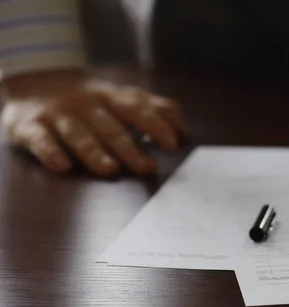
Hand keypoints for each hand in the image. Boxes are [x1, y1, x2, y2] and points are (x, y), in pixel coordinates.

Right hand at [1, 70, 188, 176]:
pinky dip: (51, 152)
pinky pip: (41, 139)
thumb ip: (155, 113)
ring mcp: (59, 114)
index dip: (156, 125)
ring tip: (110, 170)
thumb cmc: (92, 102)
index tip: (173, 144)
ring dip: (95, 152)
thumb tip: (186, 134)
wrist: (33, 82)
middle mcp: (88, 104)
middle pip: (111, 126)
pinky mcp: (30, 126)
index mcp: (114, 99)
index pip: (138, 110)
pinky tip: (63, 166)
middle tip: (148, 167)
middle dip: (130, 147)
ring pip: (79, 134)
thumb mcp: (123, 100)